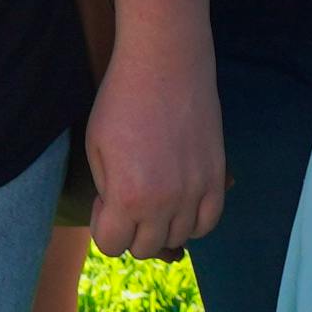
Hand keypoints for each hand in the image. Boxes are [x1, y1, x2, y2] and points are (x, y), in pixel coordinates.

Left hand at [80, 45, 220, 262]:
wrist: (165, 63)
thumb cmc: (121, 100)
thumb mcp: (95, 149)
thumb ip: (106, 192)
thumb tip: (120, 215)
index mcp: (128, 197)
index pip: (112, 245)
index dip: (104, 226)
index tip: (104, 201)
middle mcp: (165, 202)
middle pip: (146, 248)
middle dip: (131, 229)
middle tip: (128, 197)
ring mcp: (195, 191)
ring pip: (179, 237)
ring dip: (162, 225)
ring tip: (154, 196)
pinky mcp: (216, 176)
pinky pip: (209, 222)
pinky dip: (193, 220)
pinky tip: (180, 202)